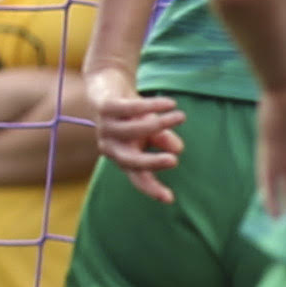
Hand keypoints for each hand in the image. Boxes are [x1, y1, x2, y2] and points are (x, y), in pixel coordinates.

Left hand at [86, 62, 182, 200]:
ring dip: (160, 124)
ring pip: (134, 131)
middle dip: (150, 162)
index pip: (137, 177)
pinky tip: (171, 103)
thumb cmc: (132, 117)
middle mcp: (110, 146)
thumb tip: (176, 150)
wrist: (108, 87)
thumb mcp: (151, 131)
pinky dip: (152, 105)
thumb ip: (162, 141)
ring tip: (181, 116)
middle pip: (129, 160)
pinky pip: (131, 109)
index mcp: (122, 156)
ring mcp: (105, 127)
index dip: (151, 188)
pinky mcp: (105, 108)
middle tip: (173, 161)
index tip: (169, 199)